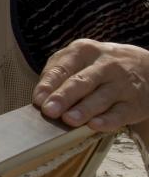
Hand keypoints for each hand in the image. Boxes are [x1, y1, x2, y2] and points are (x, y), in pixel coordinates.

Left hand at [34, 39, 148, 132]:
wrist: (145, 67)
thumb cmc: (98, 66)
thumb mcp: (78, 60)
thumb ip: (57, 75)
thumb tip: (40, 99)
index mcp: (84, 51)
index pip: (63, 68)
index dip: (49, 85)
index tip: (38, 100)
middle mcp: (105, 65)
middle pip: (81, 81)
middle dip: (64, 96)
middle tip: (49, 110)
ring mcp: (122, 84)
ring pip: (101, 97)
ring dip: (84, 109)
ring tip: (69, 120)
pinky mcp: (135, 103)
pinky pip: (120, 113)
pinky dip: (108, 120)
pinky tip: (95, 125)